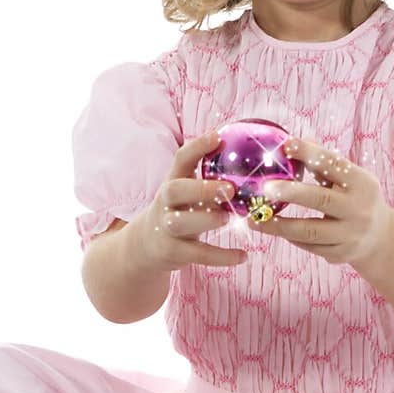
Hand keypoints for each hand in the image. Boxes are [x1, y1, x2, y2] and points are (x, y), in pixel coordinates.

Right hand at [133, 130, 247, 273]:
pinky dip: (220, 256)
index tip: (218, 135)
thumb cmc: (178, 209)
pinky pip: (196, 254)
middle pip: (174, 190)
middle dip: (200, 188)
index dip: (197, 146)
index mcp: (173, 181)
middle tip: (229, 188)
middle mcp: (166, 202)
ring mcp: (166, 227)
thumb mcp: (186, 190)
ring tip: (229, 218)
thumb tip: (247, 155)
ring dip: (205, 220)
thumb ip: (208, 175)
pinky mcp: (172, 251)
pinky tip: (242, 256)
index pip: (181, 159)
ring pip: (180, 222)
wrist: (146, 244)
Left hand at [249, 136, 393, 268]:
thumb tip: (290, 143)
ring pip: (309, 231)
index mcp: (362, 183)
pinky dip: (290, 238)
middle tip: (265, 188)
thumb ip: (323, 163)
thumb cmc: (355, 198)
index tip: (286, 144)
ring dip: (279, 225)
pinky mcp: (341, 254)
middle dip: (291, 193)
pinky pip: (310, 246)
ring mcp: (351, 234)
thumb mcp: (350, 179)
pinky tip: (275, 229)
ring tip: (254, 220)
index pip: (334, 165)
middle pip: (321, 200)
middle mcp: (359, 209)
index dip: (310, 153)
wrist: (380, 238)